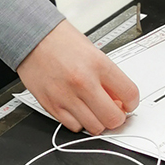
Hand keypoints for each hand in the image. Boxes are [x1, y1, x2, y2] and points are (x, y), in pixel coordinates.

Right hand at [16, 20, 139, 135]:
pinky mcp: (51, 105)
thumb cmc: (61, 41)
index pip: (129, 94)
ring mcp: (66, 96)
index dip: (132, 103)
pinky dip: (79, 122)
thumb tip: (119, 99)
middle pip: (113, 118)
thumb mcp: (93, 52)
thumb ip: (107, 77)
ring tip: (95, 111)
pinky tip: (78, 110)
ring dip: (98, 122)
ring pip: (94, 127)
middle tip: (114, 111)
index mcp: (98, 64)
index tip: (128, 104)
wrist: (32, 37)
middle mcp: (83, 82)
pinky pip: (73, 126)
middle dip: (117, 117)